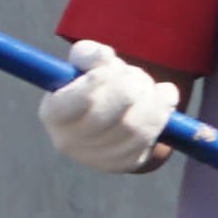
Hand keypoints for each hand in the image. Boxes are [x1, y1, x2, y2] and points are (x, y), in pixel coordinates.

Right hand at [42, 41, 177, 173]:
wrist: (112, 118)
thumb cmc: (95, 85)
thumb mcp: (85, 63)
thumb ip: (89, 54)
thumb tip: (103, 56)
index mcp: (54, 113)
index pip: (81, 97)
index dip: (103, 77)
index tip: (112, 65)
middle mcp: (71, 141)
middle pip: (113, 110)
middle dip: (133, 83)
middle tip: (135, 74)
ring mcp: (97, 157)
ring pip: (136, 126)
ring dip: (151, 97)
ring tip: (147, 85)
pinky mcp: (124, 164)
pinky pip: (150, 137)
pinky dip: (162, 112)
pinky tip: (162, 98)